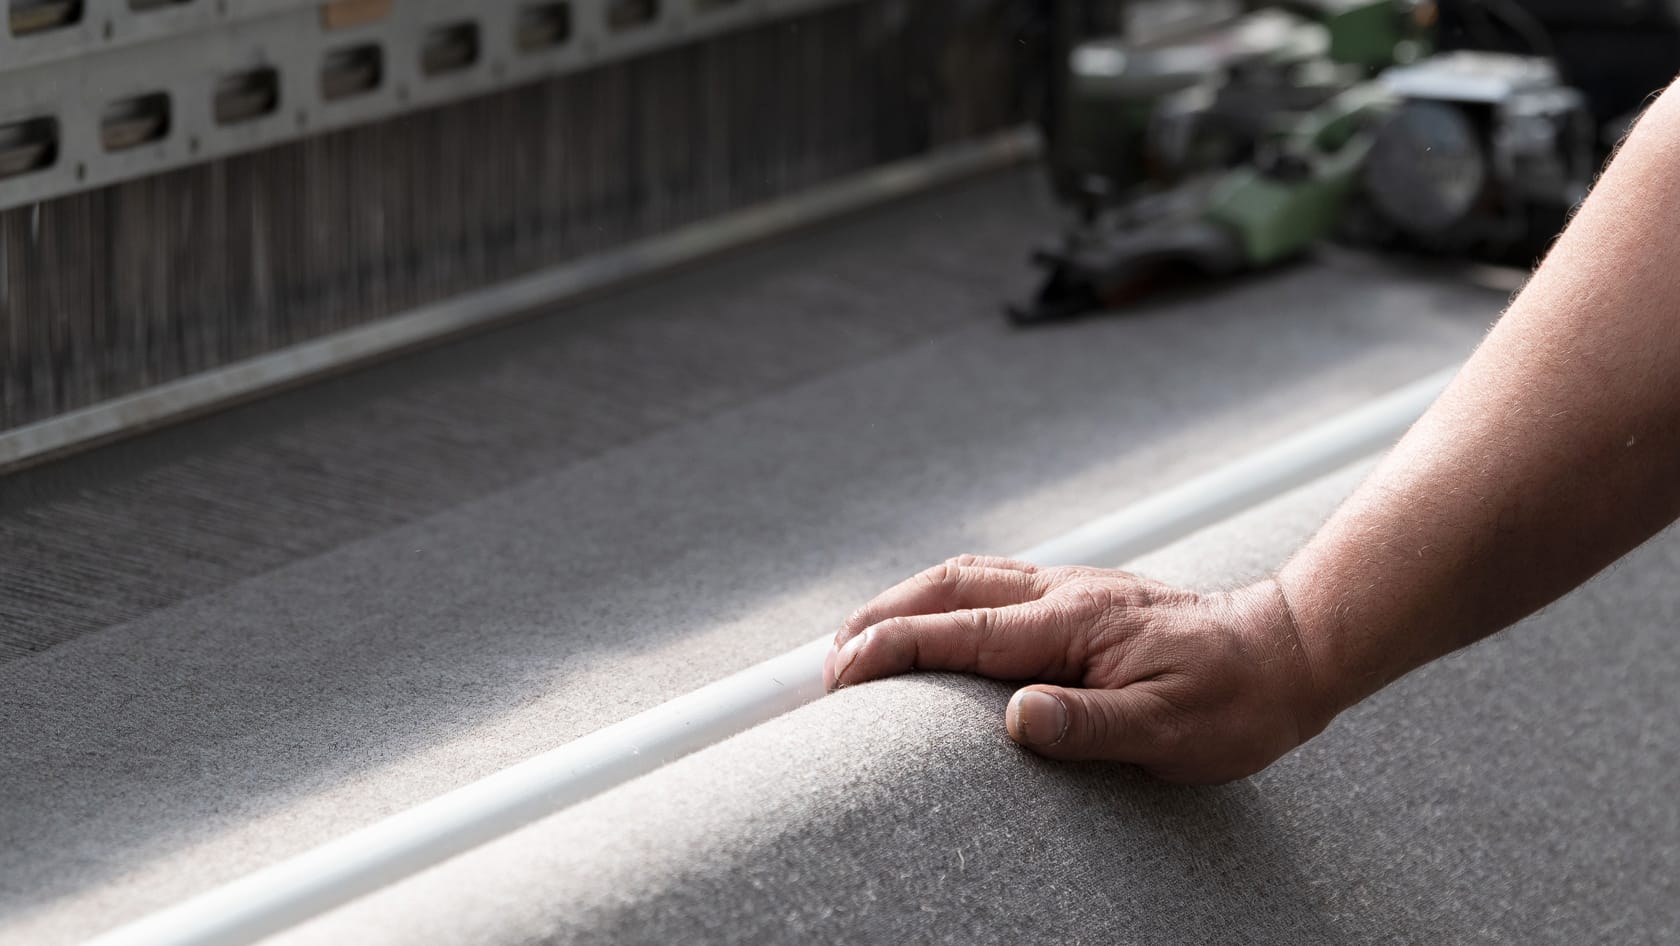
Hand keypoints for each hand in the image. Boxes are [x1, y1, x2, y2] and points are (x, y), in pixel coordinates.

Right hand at [824, 555, 1332, 783]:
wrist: (1285, 651)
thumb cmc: (1234, 700)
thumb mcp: (1172, 730)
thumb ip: (1092, 725)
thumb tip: (1018, 718)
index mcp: (1074, 624)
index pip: (960, 633)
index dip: (891, 648)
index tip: (839, 672)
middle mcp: (1063, 593)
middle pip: (947, 588)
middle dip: (879, 618)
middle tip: (830, 660)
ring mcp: (1070, 588)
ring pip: (966, 577)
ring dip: (906, 600)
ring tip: (861, 637)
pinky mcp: (1080, 596)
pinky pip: (993, 584)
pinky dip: (944, 598)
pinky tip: (935, 621)